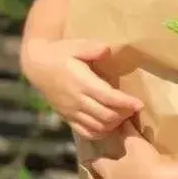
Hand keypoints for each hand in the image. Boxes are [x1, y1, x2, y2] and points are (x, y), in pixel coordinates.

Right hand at [21, 38, 141, 139]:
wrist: (37, 66)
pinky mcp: (67, 118)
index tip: (140, 104)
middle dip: (124, 114)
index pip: (108, 97)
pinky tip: (109, 125)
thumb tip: (107, 50)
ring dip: (114, 124)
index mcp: (82, 83)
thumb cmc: (60, 53)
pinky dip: (101, 133)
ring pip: (98, 126)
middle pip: (106, 115)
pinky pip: (86, 132)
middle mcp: (77, 100)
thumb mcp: (76, 45)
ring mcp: (71, 112)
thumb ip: (92, 48)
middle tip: (134, 108)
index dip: (126, 103)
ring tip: (124, 115)